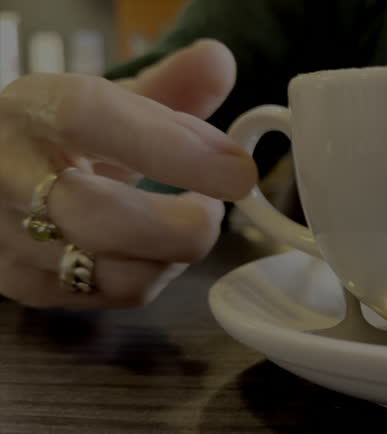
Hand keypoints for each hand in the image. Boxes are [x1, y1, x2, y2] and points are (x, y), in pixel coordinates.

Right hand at [0, 40, 256, 308]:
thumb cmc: (58, 138)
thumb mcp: (105, 101)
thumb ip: (168, 86)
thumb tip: (219, 61)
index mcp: (33, 109)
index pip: (93, 119)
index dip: (174, 147)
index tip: (237, 170)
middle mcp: (7, 174)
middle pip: (101, 218)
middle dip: (183, 224)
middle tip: (214, 207)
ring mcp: (9, 238)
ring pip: (115, 270)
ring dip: (175, 253)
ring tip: (187, 222)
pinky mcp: (25, 285)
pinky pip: (116, 294)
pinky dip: (156, 274)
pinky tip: (160, 249)